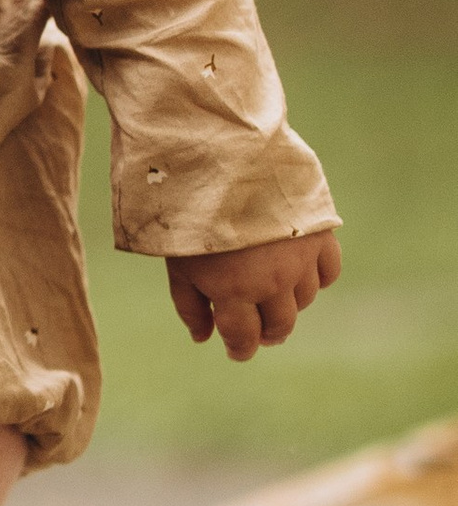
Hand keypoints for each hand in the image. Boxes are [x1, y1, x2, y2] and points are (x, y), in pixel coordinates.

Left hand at [167, 228, 341, 361]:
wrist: (221, 157)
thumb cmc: (190, 212)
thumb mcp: (178, 262)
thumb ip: (190, 305)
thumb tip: (203, 338)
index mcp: (233, 291)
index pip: (244, 338)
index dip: (239, 348)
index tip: (235, 349)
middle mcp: (273, 281)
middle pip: (280, 325)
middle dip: (267, 332)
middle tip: (257, 328)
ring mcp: (299, 259)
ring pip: (304, 299)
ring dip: (288, 302)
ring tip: (270, 290)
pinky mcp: (320, 235)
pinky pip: (328, 272)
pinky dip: (316, 277)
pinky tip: (299, 270)